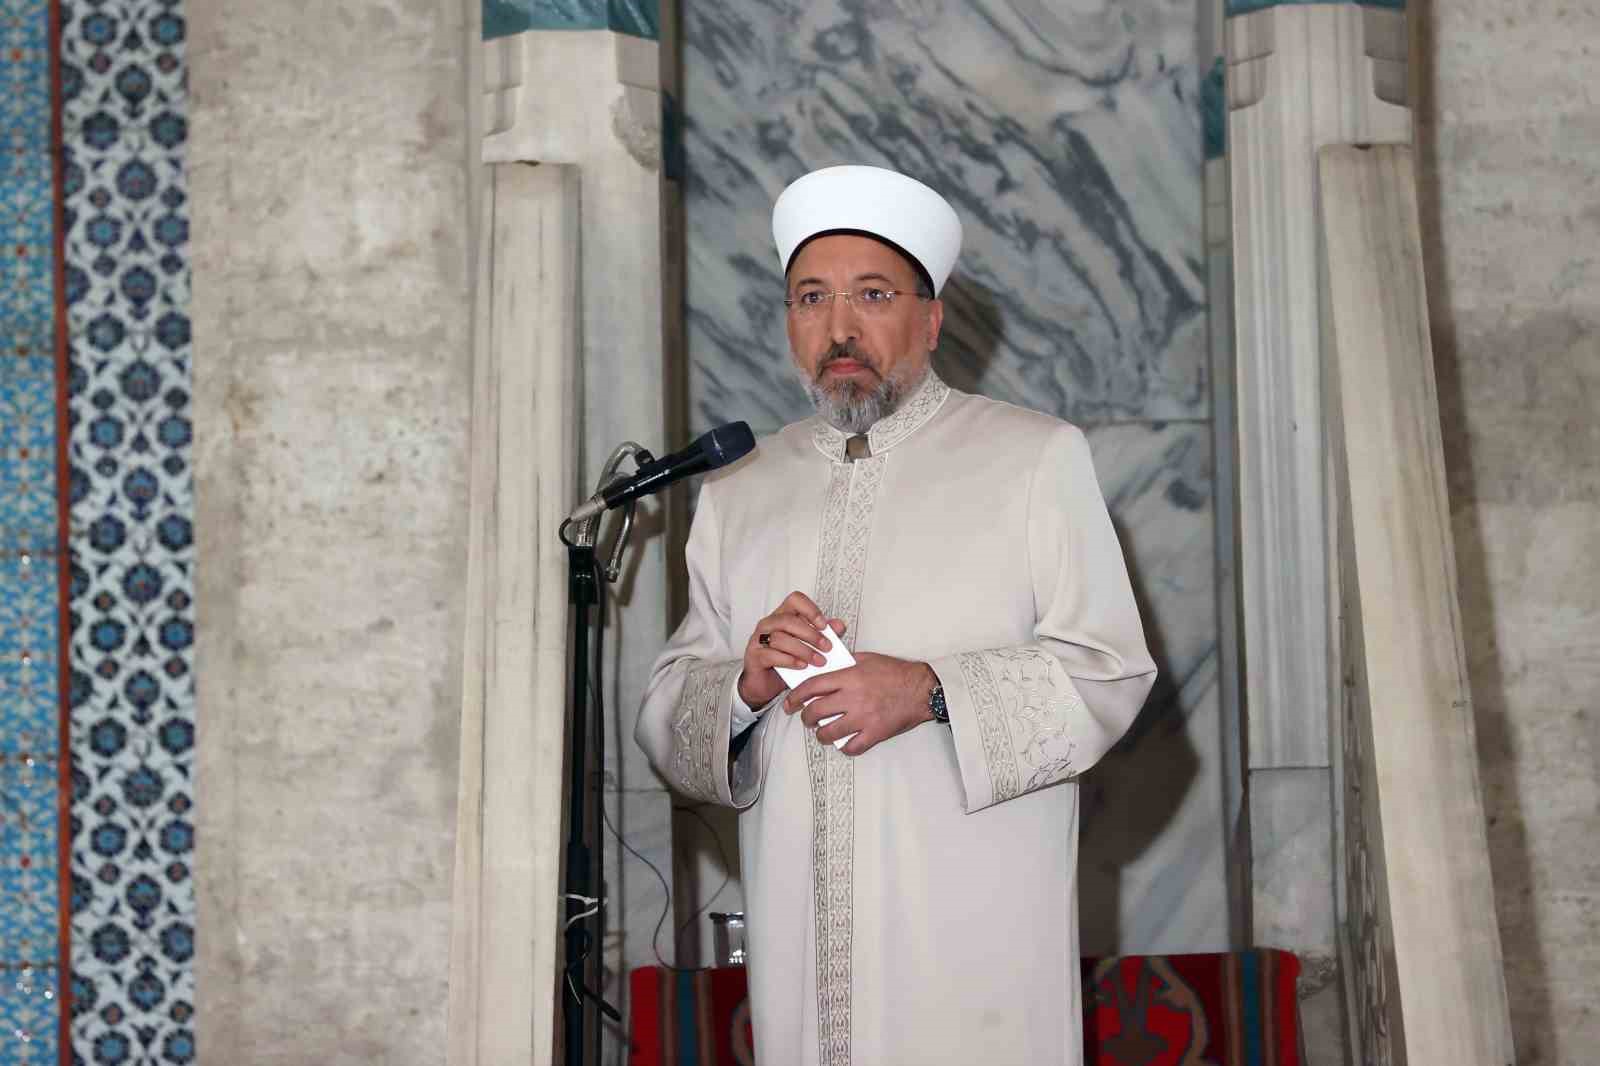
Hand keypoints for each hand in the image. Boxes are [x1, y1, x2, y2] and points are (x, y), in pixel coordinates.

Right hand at [737, 591, 848, 710]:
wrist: (764, 684)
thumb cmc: (785, 662)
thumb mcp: (807, 647)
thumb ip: (823, 634)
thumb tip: (839, 625)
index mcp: (782, 615)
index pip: (795, 600)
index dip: (810, 610)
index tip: (824, 625)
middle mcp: (769, 624)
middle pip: (789, 620)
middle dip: (811, 634)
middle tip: (827, 648)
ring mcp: (758, 639)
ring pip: (780, 637)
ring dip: (803, 650)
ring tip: (818, 661)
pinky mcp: (754, 656)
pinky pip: (771, 655)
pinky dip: (789, 660)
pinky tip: (802, 666)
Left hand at [785, 653, 937, 756]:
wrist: (922, 689)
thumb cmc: (896, 673)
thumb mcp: (867, 659)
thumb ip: (844, 664)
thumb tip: (823, 669)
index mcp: (850, 677)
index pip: (812, 687)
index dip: (796, 696)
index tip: (790, 702)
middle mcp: (853, 698)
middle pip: (816, 712)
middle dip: (806, 718)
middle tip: (807, 718)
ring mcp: (864, 717)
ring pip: (829, 733)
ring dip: (821, 735)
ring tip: (822, 732)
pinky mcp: (875, 733)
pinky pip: (852, 747)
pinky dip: (845, 747)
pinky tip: (844, 742)